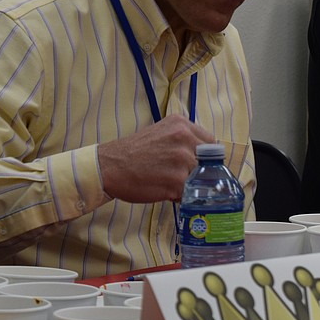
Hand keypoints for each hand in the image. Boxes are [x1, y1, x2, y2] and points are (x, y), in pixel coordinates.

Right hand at [98, 115, 215, 202]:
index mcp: (181, 124)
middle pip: (209, 161)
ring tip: (171, 183)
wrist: (109, 167)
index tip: (196, 163)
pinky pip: (190, 192)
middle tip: (183, 176)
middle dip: (199, 171)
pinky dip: (181, 195)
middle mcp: (184, 138)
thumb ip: (183, 140)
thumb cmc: (133, 152)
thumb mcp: (161, 133)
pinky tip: (166, 191)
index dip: (205, 156)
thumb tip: (204, 156)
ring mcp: (182, 160)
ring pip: (200, 178)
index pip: (210, 142)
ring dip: (190, 184)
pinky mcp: (177, 180)